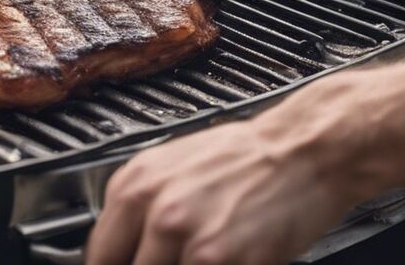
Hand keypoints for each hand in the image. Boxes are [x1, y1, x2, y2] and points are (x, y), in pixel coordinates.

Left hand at [85, 117, 369, 264]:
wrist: (306, 149)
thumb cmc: (245, 158)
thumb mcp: (170, 168)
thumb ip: (139, 210)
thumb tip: (116, 248)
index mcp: (135, 187)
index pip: (98, 254)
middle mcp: (159, 213)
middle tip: (171, 260)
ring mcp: (193, 241)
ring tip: (200, 257)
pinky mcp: (227, 261)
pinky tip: (223, 260)